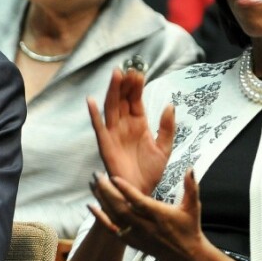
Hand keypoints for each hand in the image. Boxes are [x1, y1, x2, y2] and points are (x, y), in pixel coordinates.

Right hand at [87, 68, 174, 194]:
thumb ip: (167, 127)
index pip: (135, 100)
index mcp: (138, 124)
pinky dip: (94, 114)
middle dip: (124, 84)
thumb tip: (170, 105)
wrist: (141, 192)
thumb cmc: (151, 172)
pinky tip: (91, 101)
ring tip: (116, 75)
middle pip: (122, 100)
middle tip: (128, 69)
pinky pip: (98, 127)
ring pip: (111, 108)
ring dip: (112, 92)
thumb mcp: (165, 148)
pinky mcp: (106, 144)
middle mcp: (124, 126)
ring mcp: (114, 133)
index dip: (136, 87)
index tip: (139, 72)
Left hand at [90, 168, 204, 260]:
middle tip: (97, 175)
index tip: (113, 177)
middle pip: (121, 208)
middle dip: (106, 191)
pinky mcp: (132, 241)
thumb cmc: (189, 228)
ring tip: (93, 184)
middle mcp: (146, 226)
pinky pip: (112, 229)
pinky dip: (100, 218)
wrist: (187, 256)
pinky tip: (91, 206)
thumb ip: (191, 187)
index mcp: (160, 215)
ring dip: (101, 200)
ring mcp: (137, 235)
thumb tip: (190, 169)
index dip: (126, 190)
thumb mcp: (193, 207)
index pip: (139, 202)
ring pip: (114, 217)